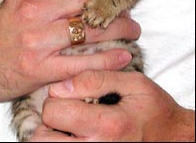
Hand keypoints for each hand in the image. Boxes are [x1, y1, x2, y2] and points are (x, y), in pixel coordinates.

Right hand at [0, 0, 140, 103]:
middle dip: (115, 3)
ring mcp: (38, 40)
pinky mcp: (39, 68)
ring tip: (132, 30)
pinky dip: (107, 58)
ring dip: (119, 29)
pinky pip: (83, 61)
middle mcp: (35, 8)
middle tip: (128, 8)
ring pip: (91, 29)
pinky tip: (123, 55)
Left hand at [32, 70, 194, 141]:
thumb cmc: (153, 109)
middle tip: (66, 107)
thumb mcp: (133, 83)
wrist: (172, 138)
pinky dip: (59, 141)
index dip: (57, 94)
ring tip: (68, 122)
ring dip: (50, 133)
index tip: (68, 90)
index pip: (55, 110)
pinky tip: (74, 132)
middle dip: (50, 116)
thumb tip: (62, 86)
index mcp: (107, 125)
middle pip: (42, 137)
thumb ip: (97, 79)